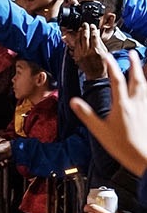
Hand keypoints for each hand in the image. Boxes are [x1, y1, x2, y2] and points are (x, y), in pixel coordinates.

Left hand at [72, 23, 110, 81]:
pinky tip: (78, 36)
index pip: (94, 37)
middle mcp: (88, 52)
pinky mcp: (77, 56)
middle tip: (85, 24)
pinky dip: (76, 40)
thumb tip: (97, 35)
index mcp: (97, 51)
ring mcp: (81, 54)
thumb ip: (100, 44)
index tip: (93, 26)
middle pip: (85, 37)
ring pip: (79, 40)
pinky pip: (75, 45)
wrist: (96, 75)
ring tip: (81, 28)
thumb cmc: (103, 65)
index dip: (93, 30)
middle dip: (85, 29)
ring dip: (80, 33)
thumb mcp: (105, 53)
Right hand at [73, 52, 146, 176]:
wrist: (145, 159)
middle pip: (136, 80)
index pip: (117, 80)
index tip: (107, 56)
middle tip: (133, 53)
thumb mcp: (100, 131)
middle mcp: (136, 104)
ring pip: (145, 87)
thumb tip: (73, 101)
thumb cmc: (123, 146)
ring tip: (143, 66)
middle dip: (134, 65)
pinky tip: (146, 90)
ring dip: (143, 74)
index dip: (112, 66)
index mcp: (122, 106)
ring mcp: (146, 109)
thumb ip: (87, 115)